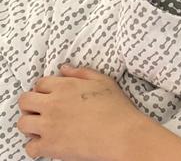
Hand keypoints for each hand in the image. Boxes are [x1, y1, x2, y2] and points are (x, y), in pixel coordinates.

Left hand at [17, 65, 146, 160]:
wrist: (122, 134)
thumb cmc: (117, 108)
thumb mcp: (104, 81)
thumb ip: (81, 72)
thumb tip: (64, 69)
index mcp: (65, 86)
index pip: (40, 83)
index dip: (44, 89)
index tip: (50, 95)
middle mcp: (53, 104)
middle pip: (25, 101)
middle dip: (31, 104)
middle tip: (41, 110)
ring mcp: (49, 125)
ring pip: (23, 123)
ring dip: (31, 124)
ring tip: (43, 127)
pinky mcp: (50, 145)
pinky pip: (30, 147)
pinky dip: (36, 146)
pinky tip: (47, 143)